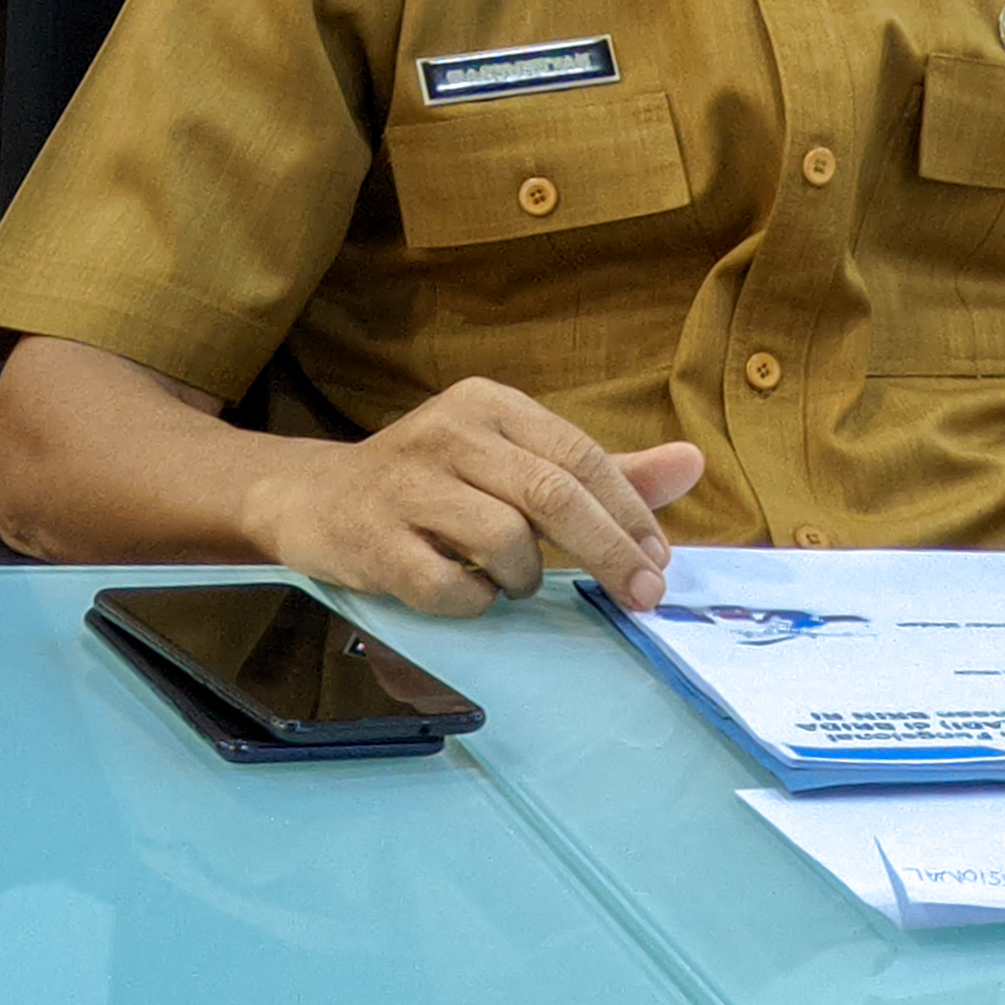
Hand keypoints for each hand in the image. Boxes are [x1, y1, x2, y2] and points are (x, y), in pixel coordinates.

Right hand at [242, 375, 700, 618]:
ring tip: (513, 579)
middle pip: (552, 494)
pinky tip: (469, 591)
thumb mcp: (514, 460)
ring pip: (504, 539)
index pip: (581, 456)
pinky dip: (475, 600)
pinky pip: (448, 585)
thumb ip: (604, 470)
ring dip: (526, 576)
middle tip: (643, 593)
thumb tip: (693, 463)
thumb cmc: (435, 482)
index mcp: (491, 404)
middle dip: (610, 551)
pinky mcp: (370, 540)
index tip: (662, 559)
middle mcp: (448, 433)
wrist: (311, 497)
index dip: (631, 511)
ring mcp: (404, 485)